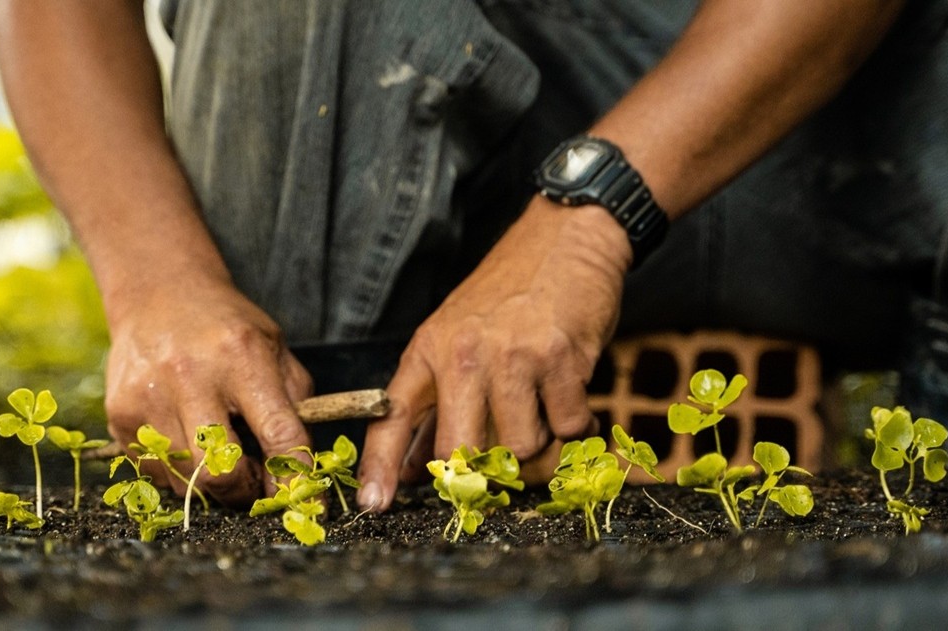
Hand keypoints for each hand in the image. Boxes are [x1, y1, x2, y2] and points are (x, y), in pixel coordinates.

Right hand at [103, 274, 312, 505]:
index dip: (295, 476)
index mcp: (243, 357)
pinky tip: (187, 442)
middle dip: (245, 491)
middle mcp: (191, 377)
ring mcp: (148, 397)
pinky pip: (156, 473)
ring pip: (186, 479)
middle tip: (255, 483)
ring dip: (211, 482)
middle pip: (220, 471)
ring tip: (221, 453)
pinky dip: (179, 473)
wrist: (159, 294)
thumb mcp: (275, 349)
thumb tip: (302, 469)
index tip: (305, 500)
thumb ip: (295, 404)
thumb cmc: (227, 328)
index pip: (279, 433)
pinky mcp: (120, 414)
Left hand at [357, 198, 632, 510]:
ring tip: (541, 407)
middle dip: (483, 472)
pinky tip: (569, 391)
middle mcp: (464, 356)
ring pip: (520, 449)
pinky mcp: (561, 359)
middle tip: (501, 463)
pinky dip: (575, 422)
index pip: (393, 417)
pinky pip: (568, 427)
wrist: (565, 238)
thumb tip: (417, 466)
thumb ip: (437, 400)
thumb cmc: (510, 293)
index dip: (380, 465)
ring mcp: (513, 358)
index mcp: (429, 350)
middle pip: (461, 452)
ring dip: (538, 442)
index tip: (372, 504)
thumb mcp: (456, 334)